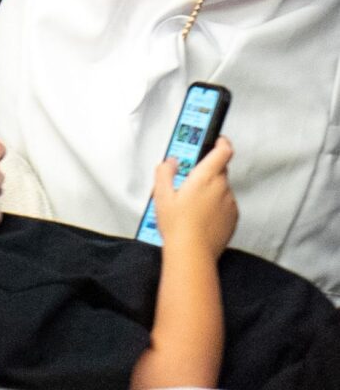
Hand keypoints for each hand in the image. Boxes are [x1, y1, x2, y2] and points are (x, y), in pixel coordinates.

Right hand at [153, 139, 237, 260]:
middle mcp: (222, 188)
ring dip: (212, 189)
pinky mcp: (233, 220)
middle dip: (208, 170)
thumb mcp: (161, 194)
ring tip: (194, 204)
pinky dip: (217, 206)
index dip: (221, 142)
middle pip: (220, 169)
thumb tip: (170, 162)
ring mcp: (229, 204)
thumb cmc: (178, 226)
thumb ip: (165, 171)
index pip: (223, 150)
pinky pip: (226, 204)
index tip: (215, 140)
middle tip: (191, 179)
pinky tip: (202, 216)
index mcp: (206, 176)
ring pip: (222, 188)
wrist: (192, 255)